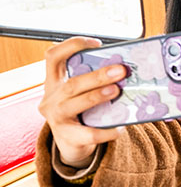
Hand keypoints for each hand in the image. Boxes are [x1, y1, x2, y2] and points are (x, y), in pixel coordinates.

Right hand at [38, 37, 127, 165]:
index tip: (96, 43)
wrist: (71, 143)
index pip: (53, 57)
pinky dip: (106, 130)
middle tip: (121, 70)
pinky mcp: (67, 137)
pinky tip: (119, 127)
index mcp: (55, 82)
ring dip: (97, 96)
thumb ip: (93, 81)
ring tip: (116, 91)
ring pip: (75, 104)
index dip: (71, 46)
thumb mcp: (81, 93)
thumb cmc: (81, 111)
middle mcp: (51, 98)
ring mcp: (56, 118)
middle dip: (97, 76)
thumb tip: (124, 70)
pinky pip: (88, 134)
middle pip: (71, 83)